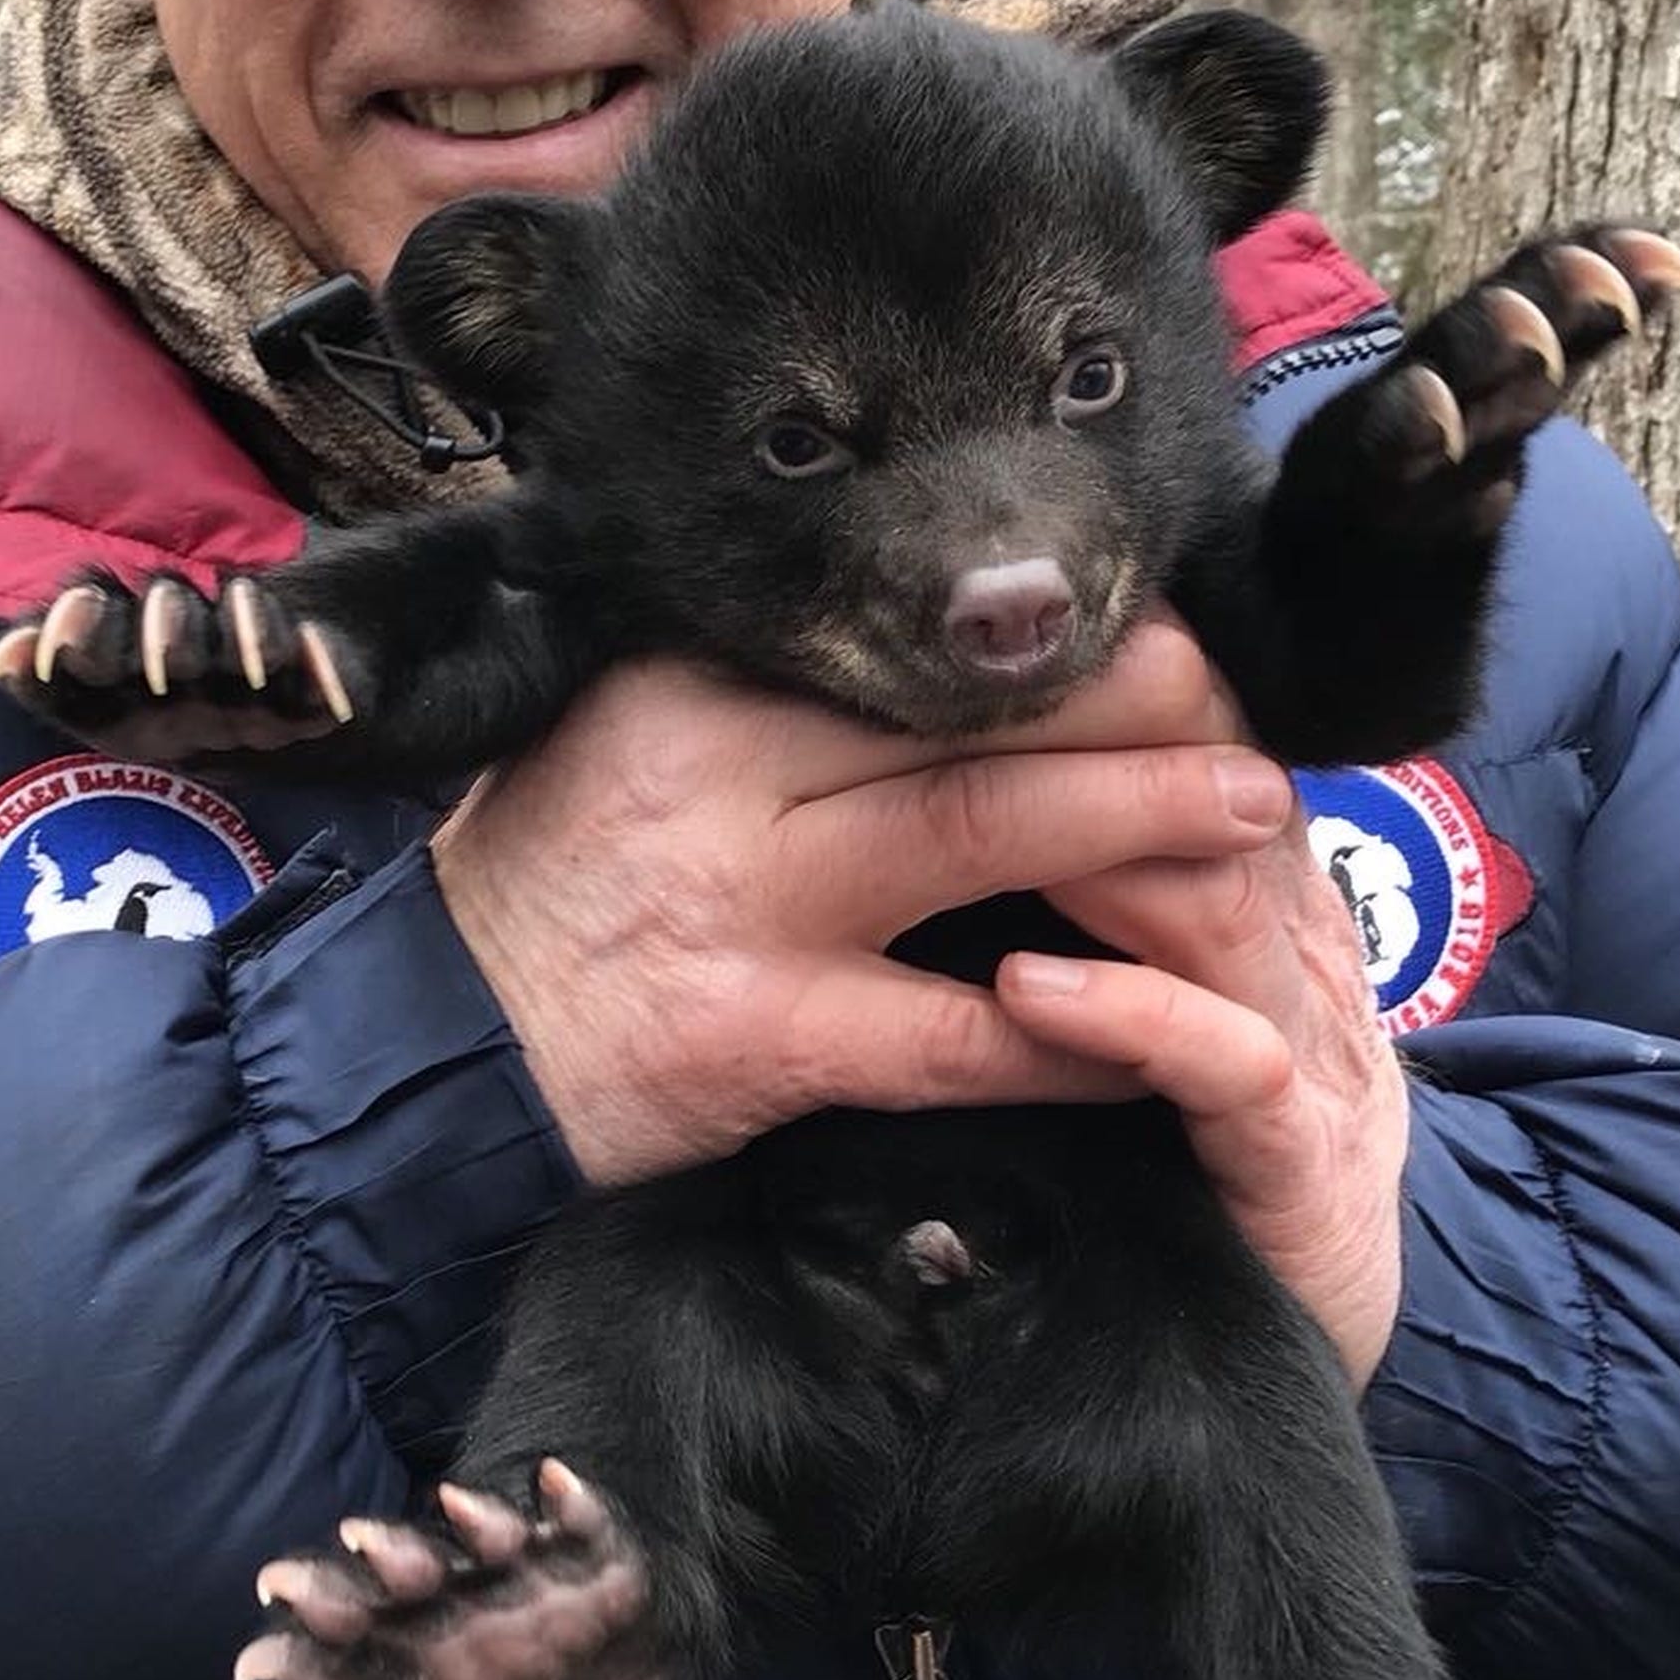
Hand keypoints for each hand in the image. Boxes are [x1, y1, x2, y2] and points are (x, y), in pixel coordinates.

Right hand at [430, 638, 1294, 1189]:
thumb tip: (930, 644)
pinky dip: (1073, 1033)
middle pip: (962, 710)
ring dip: (1139, 828)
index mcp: (691, 673)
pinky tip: (1166, 1038)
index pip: (900, 635)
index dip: (1048, 639)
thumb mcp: (627, 735)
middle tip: (1254, 714)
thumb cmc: (548, 884)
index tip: (1162, 626)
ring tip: (1253, 819)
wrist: (425, 1052)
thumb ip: (757, 690)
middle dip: (1132, 706)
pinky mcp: (758, 1035)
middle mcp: (718, 762)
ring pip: (978, 832)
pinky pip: (955, 1034)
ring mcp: (741, 897)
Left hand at [990, 622, 1408, 1386]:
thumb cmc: (1172, 1140)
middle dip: (1084, 730)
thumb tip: (904, 761)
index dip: (1086, 675)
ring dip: (1096, 849)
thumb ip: (1047, 873)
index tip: (952, 632)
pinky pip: (1223, 1059)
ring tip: (971, 815)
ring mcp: (1308, 1040)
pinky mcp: (1303, 1158)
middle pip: (1205, 784)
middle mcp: (1294, 934)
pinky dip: (1129, 1013)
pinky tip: (1026, 990)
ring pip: (1216, 902)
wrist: (1299, 1335)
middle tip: (949, 688)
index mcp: (1251, 876)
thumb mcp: (1104, 979)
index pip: (1187, 729)